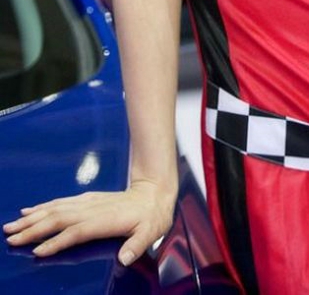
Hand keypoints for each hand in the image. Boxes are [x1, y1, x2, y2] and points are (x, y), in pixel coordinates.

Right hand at [2, 178, 175, 265]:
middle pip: (58, 219)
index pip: (76, 232)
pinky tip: (30, 211)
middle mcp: (93, 209)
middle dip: (34, 229)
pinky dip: (44, 207)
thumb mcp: (151, 231)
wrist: (154, 191)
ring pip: (56, 209)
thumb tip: (126, 258)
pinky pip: (61, 202)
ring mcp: (88, 202)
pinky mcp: (87, 199)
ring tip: (13, 225)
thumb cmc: (152, 215)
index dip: (57, 241)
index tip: (37, 251)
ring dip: (34, 218)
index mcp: (105, 220)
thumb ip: (137, 245)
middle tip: (11, 237)